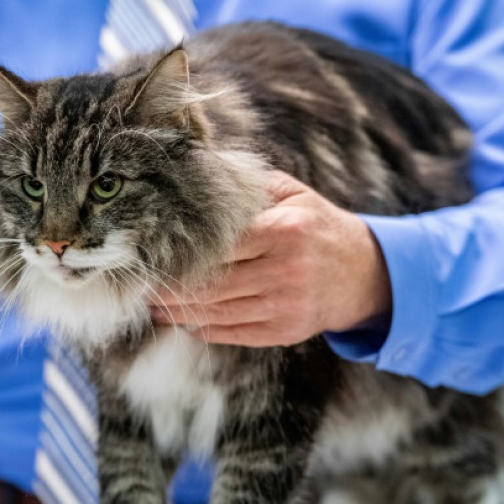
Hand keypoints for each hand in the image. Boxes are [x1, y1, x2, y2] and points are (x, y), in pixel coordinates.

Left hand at [150, 170, 391, 346]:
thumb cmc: (317, 226)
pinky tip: (180, 319)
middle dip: (170, 285)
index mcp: (284, 230)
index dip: (181, 250)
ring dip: (177, 310)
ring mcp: (285, 305)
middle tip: (140, 282)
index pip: (220, 243)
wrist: (364, 273)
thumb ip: (248, 186)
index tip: (151, 250)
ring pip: (216, 312)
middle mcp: (285, 270)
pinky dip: (202, 327)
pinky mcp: (284, 331)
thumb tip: (197, 172)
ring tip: (151, 302)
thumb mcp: (293, 195)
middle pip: (211, 282)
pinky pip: (232, 332)